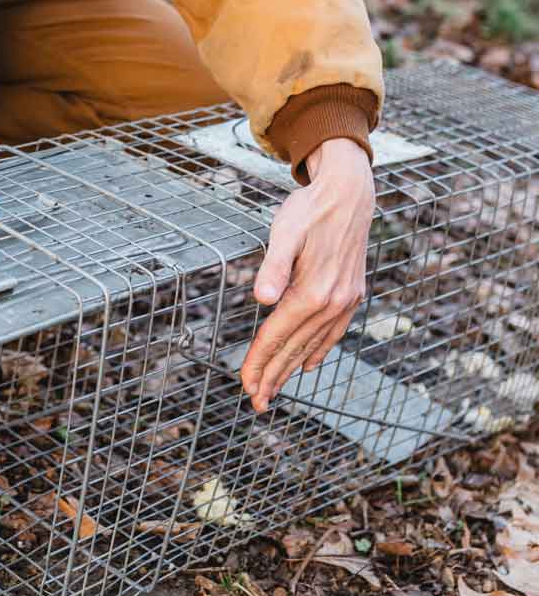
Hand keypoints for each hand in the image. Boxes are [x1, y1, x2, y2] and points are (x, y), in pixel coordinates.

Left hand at [239, 138, 373, 413]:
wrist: (350, 192)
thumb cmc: (310, 209)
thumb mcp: (285, 231)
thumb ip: (273, 267)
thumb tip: (261, 300)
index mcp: (311, 292)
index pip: (277, 335)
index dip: (258, 362)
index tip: (244, 384)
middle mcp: (332, 303)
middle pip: (294, 348)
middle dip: (272, 376)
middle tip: (255, 402)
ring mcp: (345, 301)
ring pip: (313, 345)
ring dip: (292, 370)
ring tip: (275, 390)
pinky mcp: (352, 294)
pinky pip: (333, 333)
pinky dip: (319, 352)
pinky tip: (309, 365)